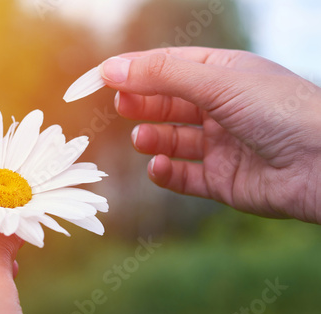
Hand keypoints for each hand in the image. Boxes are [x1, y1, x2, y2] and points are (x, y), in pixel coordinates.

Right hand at [100, 47, 320, 222]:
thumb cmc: (280, 111)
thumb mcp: (217, 82)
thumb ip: (162, 75)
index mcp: (223, 74)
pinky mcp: (222, 179)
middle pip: (167, 103)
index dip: (133, 70)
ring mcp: (221, 145)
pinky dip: (167, 172)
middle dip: (142, 104)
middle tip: (122, 105)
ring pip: (172, 139)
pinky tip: (159, 166)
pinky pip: (184, 175)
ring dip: (153, 138)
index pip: (168, 66)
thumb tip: (112, 68)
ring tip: (143, 138)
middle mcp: (221, 108)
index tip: (100, 77)